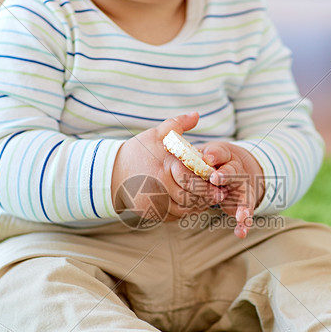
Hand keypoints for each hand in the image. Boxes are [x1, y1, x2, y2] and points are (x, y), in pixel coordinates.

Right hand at [111, 112, 226, 222]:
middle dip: (207, 197)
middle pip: (190, 196)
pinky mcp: (151, 212)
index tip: (218, 180)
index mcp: (165, 165)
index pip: (192, 178)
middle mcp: (160, 185)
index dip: (208, 182)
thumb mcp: (156, 134)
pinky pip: (173, 216)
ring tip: (207, 201)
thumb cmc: (137, 151)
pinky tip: (191, 205)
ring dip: (197, 206)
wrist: (111, 172)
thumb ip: (177, 124)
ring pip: (184, 209)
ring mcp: (154, 200)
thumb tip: (196, 115)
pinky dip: (184, 213)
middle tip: (219, 195)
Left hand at [200, 142, 265, 238]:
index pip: (221, 153)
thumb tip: (170, 149)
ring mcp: (242, 187)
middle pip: (233, 172)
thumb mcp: (202, 157)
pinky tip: (241, 233)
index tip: (207, 158)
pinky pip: (245, 213)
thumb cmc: (210, 164)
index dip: (214, 155)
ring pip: (245, 194)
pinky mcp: (245, 202)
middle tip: (215, 178)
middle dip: (225, 175)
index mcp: (225, 157)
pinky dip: (244, 224)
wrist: (230, 171)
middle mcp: (236, 171)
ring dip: (242, 205)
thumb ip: (192, 157)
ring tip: (241, 216)